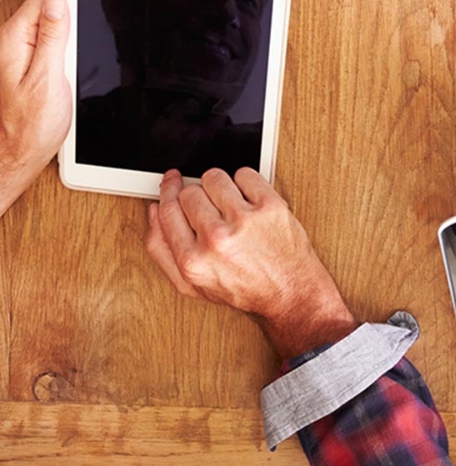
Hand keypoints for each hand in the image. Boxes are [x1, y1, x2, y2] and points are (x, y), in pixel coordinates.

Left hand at [0, 0, 71, 216]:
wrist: (18, 154)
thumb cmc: (31, 126)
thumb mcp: (48, 79)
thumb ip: (53, 38)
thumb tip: (59, 2)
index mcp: (15, 40)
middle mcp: (13, 42)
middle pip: (47, 5)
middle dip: (71, 2)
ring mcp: (19, 52)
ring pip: (50, 22)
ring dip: (70, 22)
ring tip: (88, 23)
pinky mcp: (28, 63)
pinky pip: (48, 38)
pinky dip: (66, 39)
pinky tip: (76, 47)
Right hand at [145, 168, 356, 358]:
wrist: (289, 291)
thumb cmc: (245, 289)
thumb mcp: (193, 285)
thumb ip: (163, 250)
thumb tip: (155, 210)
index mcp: (193, 260)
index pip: (167, 210)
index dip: (167, 191)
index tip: (171, 181)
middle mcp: (217, 240)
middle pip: (189, 192)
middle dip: (197, 196)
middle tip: (211, 208)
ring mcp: (245, 221)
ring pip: (214, 177)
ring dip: (219, 186)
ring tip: (230, 204)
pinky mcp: (270, 207)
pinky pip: (245, 174)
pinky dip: (245, 183)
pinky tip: (248, 200)